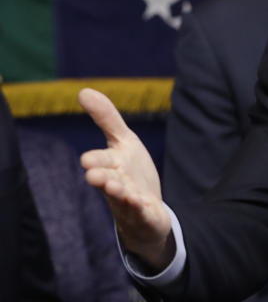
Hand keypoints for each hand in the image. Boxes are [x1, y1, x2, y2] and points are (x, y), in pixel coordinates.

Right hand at [79, 87, 174, 269]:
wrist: (145, 210)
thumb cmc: (130, 172)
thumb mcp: (123, 141)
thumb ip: (106, 118)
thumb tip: (83, 91)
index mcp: (112, 166)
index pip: (102, 161)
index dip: (96, 160)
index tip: (87, 159)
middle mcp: (117, 185)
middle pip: (108, 182)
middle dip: (101, 179)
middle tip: (93, 175)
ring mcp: (130, 202)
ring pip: (123, 199)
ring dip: (120, 193)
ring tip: (116, 188)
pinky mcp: (146, 215)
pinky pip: (142, 213)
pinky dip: (141, 209)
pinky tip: (142, 203)